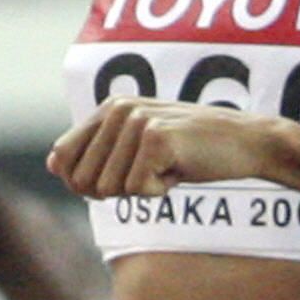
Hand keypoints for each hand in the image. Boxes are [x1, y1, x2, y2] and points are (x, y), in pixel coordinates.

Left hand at [49, 96, 280, 198]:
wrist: (245, 143)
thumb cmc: (192, 151)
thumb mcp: (140, 149)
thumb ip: (98, 154)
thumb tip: (54, 165)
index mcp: (109, 108)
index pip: (63, 158)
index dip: (83, 183)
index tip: (122, 178)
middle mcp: (118, 109)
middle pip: (84, 180)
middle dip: (117, 190)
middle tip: (152, 172)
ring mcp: (137, 121)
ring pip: (111, 189)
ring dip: (143, 190)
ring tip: (168, 167)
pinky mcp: (156, 138)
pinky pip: (139, 190)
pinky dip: (161, 191)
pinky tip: (180, 169)